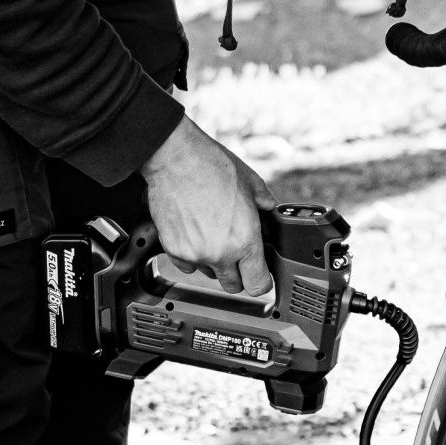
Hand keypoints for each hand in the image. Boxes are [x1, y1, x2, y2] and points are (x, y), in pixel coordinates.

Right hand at [141, 117, 275, 294]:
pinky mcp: (173, 249)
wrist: (176, 158)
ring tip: (213, 234)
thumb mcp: (253, 184)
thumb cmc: (212, 166)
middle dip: (238, 273)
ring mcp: (194, 254)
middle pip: (234, 286)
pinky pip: (187, 265)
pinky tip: (195, 233)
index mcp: (244, 239)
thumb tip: (272, 215)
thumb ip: (267, 206)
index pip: (258, 285)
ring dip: (214, 263)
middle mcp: (220, 252)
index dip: (262, 281)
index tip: (260, 274)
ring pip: (209, 275)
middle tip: (238, 253)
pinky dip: (192, 255)